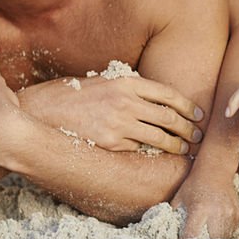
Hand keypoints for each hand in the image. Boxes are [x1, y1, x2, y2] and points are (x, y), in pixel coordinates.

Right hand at [18, 74, 203, 154]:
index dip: (188, 105)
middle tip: (198, 136)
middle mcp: (126, 101)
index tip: (198, 114)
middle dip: (189, 128)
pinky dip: (153, 152)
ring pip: (160, 136)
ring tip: (186, 150)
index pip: (168, 93)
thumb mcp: (99, 82)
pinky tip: (161, 156)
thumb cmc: (67, 95)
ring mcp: (120, 123)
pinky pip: (139, 148)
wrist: (39, 112)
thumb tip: (146, 99)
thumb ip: (124, 89)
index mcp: (125, 82)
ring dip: (177, 144)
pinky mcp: (111, 143)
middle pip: (170, 116)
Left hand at [171, 175, 238, 238]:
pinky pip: (231, 232)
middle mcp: (216, 213)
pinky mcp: (237, 214)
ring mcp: (229, 214)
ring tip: (208, 238)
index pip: (191, 236)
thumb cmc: (194, 184)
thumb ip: (173, 215)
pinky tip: (217, 228)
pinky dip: (224, 233)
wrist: (215, 170)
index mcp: (199, 209)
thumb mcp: (180, 197)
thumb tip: (166, 231)